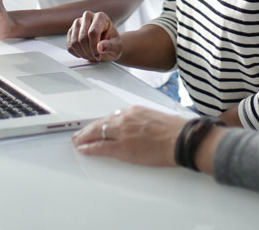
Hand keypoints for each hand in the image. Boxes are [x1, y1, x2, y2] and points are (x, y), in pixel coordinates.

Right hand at [66, 10, 121, 61]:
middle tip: (96, 57)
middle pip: (82, 38)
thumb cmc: (113, 43)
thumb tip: (100, 47)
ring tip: (91, 56)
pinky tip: (84, 54)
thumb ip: (109, 46)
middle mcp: (88, 16)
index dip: (94, 47)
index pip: (93, 32)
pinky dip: (76, 53)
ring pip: (74, 42)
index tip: (98, 55)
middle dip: (89, 52)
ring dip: (82, 54)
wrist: (108, 44)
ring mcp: (78, 23)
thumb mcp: (116, 46)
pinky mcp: (71, 31)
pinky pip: (69, 45)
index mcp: (101, 17)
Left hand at [72, 107, 189, 166]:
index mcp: (135, 110)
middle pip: (101, 122)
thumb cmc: (175, 131)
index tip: (98, 125)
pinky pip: (100, 147)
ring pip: (97, 132)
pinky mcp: (122, 148)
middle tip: (80, 132)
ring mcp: (122, 133)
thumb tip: (142, 127)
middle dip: (89, 128)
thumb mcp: (157, 118)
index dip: (103, 122)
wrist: (181, 139)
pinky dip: (89, 148)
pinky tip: (83, 149)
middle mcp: (126, 119)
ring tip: (78, 140)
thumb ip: (145, 121)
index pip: (113, 116)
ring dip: (85, 136)